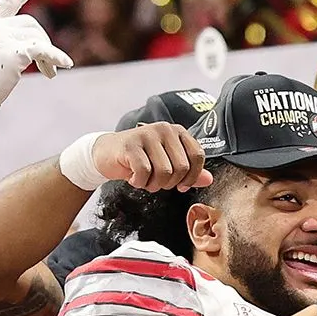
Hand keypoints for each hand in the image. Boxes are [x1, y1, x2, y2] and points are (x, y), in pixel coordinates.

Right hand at [91, 122, 210, 191]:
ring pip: (164, 171)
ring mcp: (147, 135)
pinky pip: (144, 171)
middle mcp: (164, 129)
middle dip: (169, 183)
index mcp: (178, 132)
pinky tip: (134, 178)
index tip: (182, 186)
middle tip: (157, 183)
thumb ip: (189, 171)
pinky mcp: (130, 145)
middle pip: (181, 167)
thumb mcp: (167, 163)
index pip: (198, 156)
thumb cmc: (140, 158)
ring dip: (154, 184)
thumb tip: (209, 180)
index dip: (192, 176)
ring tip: (145, 181)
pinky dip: (140, 182)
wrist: (107, 153)